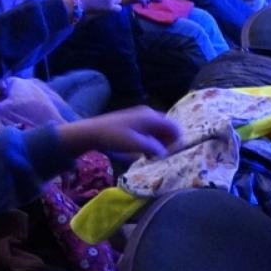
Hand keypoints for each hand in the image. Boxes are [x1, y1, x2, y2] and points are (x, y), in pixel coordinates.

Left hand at [58, 107, 179, 160]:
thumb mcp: (135, 145)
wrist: (92, 132)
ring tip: (154, 157)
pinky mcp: (133, 123)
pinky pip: (149, 132)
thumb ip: (153, 148)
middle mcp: (148, 114)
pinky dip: (151, 141)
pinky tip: (145, 153)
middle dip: (169, 141)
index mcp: (151, 117)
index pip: (173, 126)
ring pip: (158, 130)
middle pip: (167, 127)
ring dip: (160, 143)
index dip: (177, 139)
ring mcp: (140, 117)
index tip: (175, 153)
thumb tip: (165, 153)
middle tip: (165, 157)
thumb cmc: (114, 137)